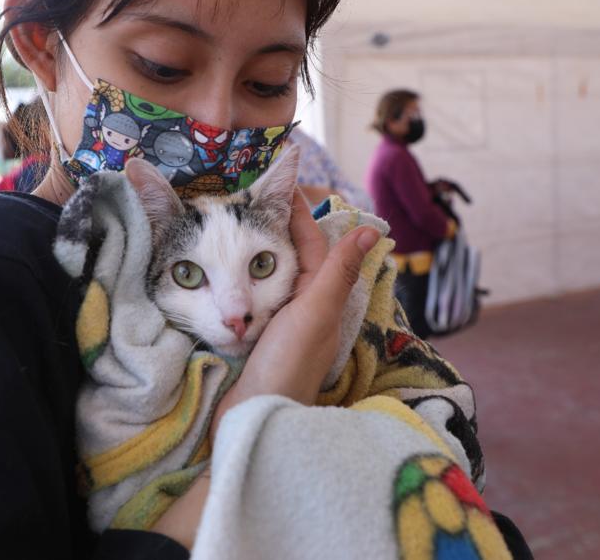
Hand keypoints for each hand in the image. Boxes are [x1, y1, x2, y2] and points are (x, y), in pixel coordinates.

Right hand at [211, 189, 379, 436]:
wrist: (254, 418)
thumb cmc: (287, 365)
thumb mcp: (314, 314)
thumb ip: (338, 272)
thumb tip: (372, 231)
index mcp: (322, 299)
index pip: (313, 244)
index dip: (299, 213)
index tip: (282, 181)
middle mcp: (305, 310)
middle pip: (294, 257)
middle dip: (279, 226)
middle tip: (254, 196)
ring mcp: (280, 326)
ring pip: (272, 277)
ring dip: (259, 250)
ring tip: (239, 222)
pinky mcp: (256, 339)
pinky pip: (253, 298)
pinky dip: (243, 278)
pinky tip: (227, 270)